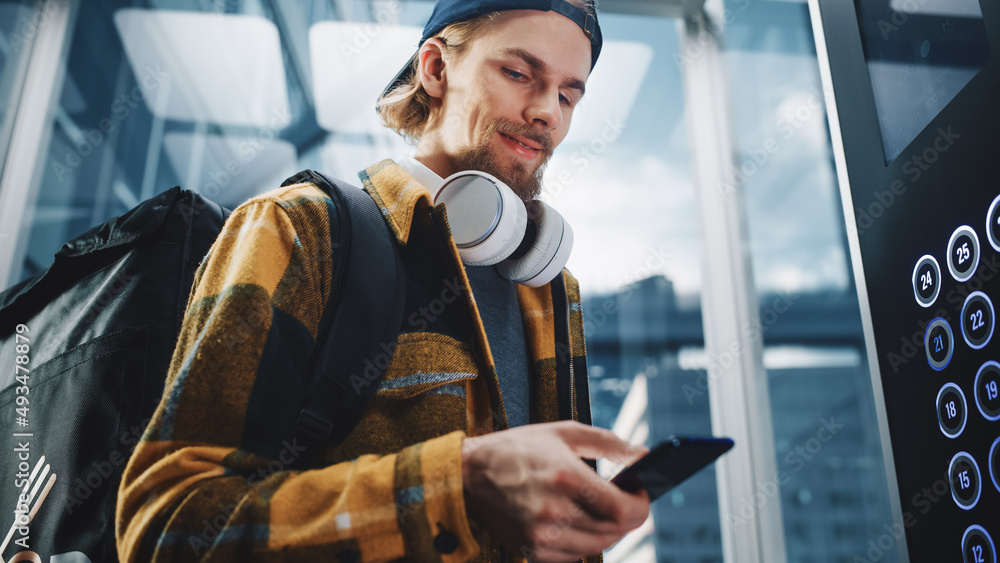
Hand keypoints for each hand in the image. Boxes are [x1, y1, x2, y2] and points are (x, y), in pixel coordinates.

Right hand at [460, 421, 649, 561]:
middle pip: (613, 531)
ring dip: (606, 530)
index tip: (641, 494)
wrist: (471, 473)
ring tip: (598, 510)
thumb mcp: (564, 433)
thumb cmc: (517, 450)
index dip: (641, 505)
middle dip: (626, 517)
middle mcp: (554, 511)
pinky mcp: (531, 550)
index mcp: (566, 478)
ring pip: (596, 546)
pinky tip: (576, 522)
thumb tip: (642, 455)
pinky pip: (573, 556)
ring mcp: (541, 535)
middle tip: (623, 500)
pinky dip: (583, 542)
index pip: (622, 510)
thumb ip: (609, 443)